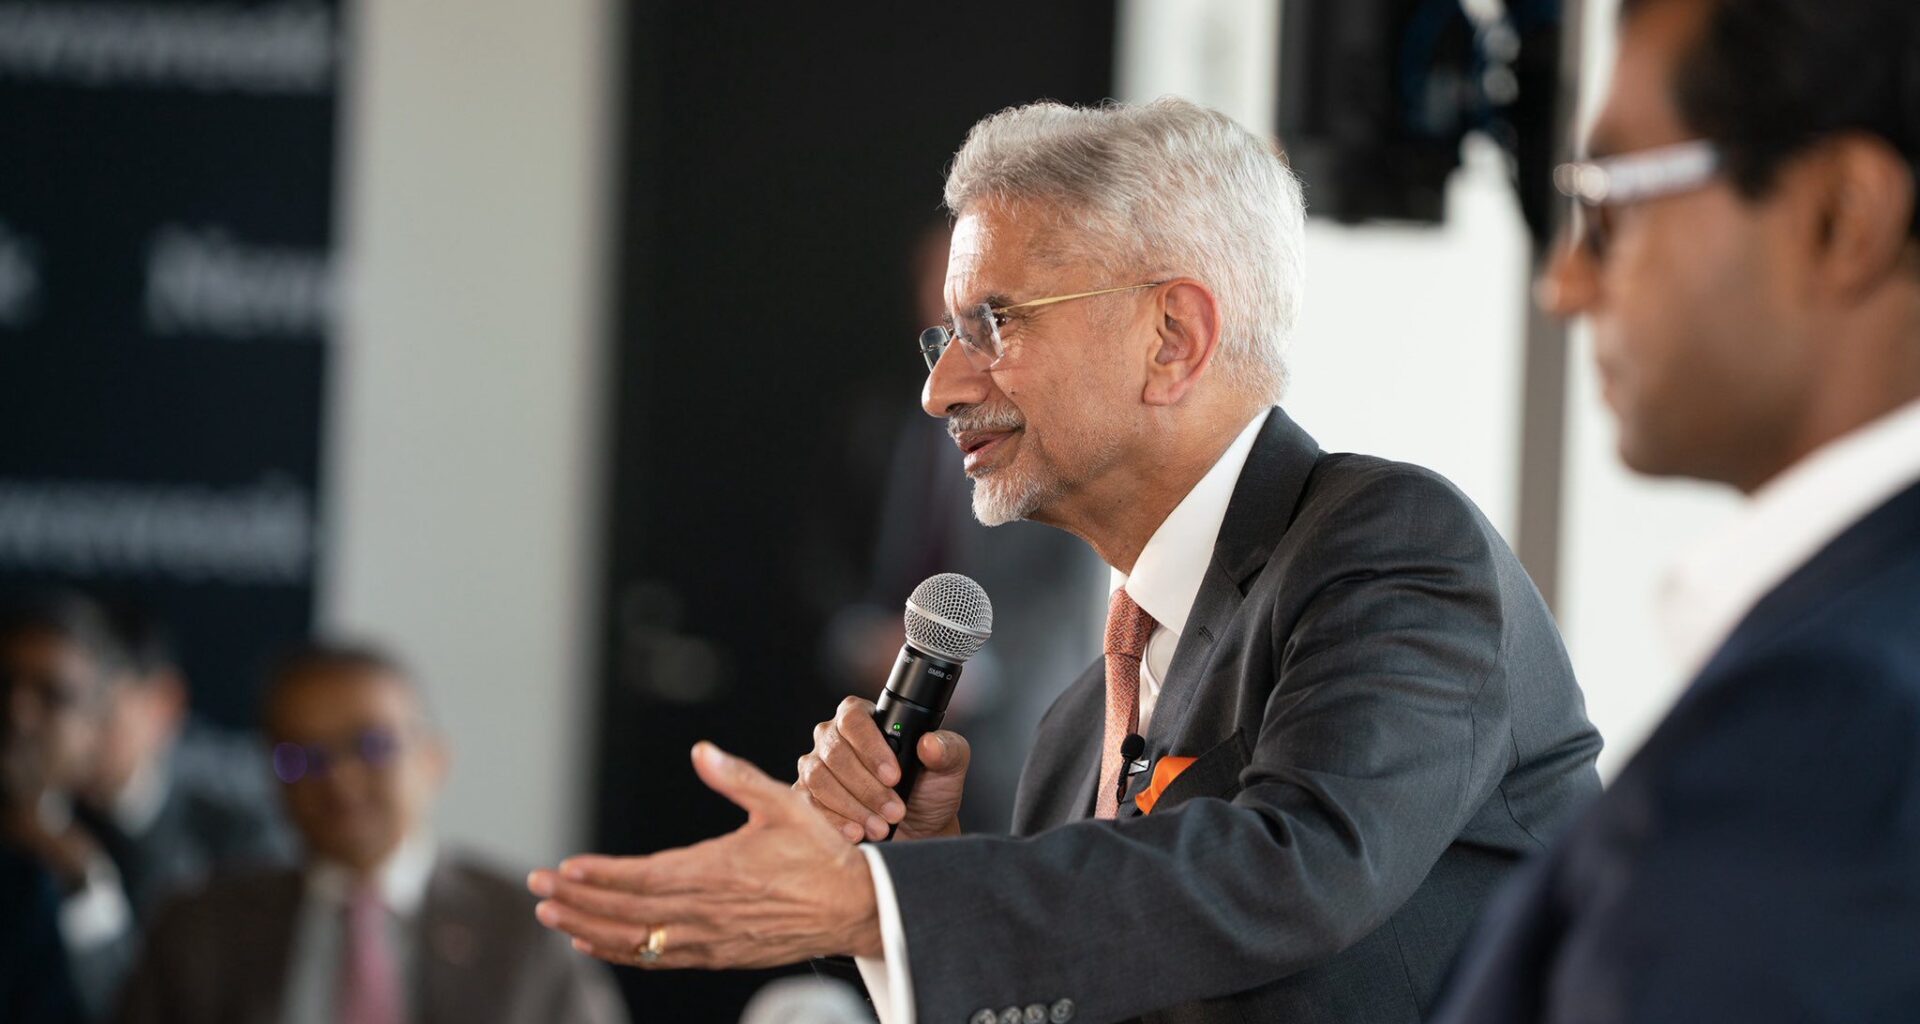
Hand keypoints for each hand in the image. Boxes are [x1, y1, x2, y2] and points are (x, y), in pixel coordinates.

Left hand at [528, 742, 883, 968]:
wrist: (855, 907)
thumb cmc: (822, 853)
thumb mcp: (784, 803)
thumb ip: (737, 778)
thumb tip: (702, 751)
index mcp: (716, 870)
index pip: (642, 876)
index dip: (600, 875)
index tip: (564, 868)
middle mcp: (705, 910)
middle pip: (627, 910)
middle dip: (577, 900)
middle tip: (537, 889)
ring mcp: (709, 938)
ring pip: (636, 939)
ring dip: (589, 927)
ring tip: (553, 915)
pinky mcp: (717, 954)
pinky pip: (658, 958)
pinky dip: (621, 952)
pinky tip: (594, 943)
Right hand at [795, 696, 969, 841]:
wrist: (918, 829)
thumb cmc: (929, 789)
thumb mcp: (949, 766)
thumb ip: (947, 749)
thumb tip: (929, 744)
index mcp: (864, 718)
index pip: (853, 718)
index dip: (870, 747)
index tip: (893, 776)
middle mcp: (833, 738)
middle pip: (834, 751)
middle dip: (867, 787)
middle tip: (895, 810)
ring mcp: (816, 767)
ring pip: (819, 779)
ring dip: (853, 807)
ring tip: (882, 827)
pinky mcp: (806, 797)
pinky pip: (809, 806)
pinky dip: (836, 822)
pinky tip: (858, 833)